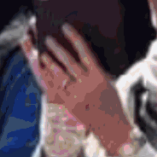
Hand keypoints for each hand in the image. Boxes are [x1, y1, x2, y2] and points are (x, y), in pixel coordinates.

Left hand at [23, 25, 130, 152]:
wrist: (113, 128)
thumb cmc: (112, 103)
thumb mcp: (108, 83)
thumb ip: (95, 70)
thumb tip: (82, 57)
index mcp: (99, 76)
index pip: (85, 52)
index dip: (74, 39)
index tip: (66, 28)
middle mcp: (87, 84)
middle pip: (69, 62)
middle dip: (57, 49)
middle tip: (48, 39)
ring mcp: (77, 95)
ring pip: (60, 75)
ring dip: (50, 63)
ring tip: (44, 54)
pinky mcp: (70, 105)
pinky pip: (57, 89)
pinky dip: (50, 79)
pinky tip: (45, 72)